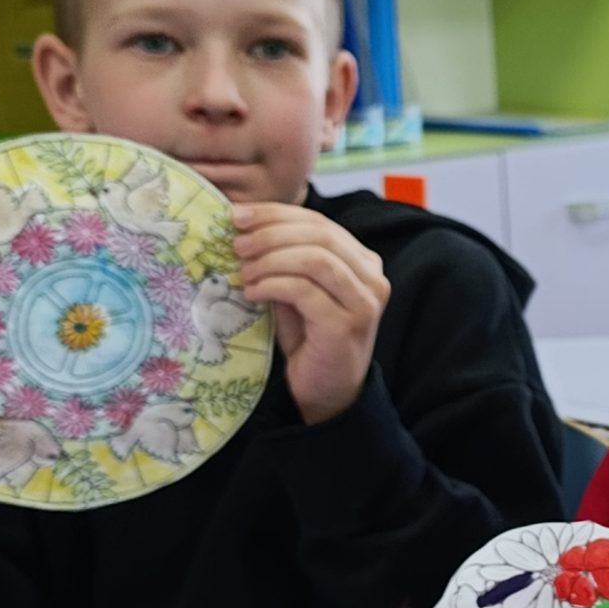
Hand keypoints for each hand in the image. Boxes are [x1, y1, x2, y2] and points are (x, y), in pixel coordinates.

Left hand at [233, 203, 388, 424]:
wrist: (326, 392)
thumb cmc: (309, 339)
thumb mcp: (296, 290)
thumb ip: (285, 259)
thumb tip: (244, 225)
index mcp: (363, 263)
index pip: (320, 222)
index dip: (277, 214)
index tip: (238, 215)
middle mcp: (372, 279)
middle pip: (319, 234)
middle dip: (270, 233)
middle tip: (236, 243)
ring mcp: (364, 303)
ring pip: (314, 259)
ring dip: (270, 260)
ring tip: (243, 272)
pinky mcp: (347, 326)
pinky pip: (304, 291)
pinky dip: (272, 285)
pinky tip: (252, 293)